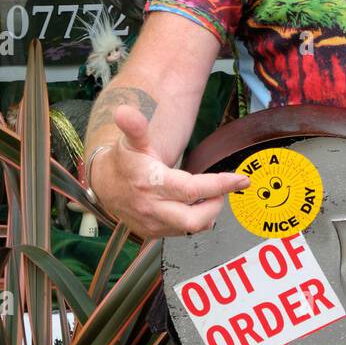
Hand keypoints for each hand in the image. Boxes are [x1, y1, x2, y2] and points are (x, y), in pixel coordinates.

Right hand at [88, 105, 248, 238]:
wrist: (103, 187)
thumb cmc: (124, 162)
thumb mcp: (131, 142)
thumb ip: (135, 127)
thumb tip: (123, 110)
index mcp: (151, 184)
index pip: (192, 190)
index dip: (220, 185)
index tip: (241, 179)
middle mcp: (152, 208)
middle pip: (196, 218)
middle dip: (217, 204)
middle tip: (225, 188)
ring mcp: (153, 224)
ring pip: (192, 227)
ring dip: (208, 212)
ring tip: (212, 195)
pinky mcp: (154, 234)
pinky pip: (183, 232)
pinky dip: (196, 220)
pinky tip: (198, 205)